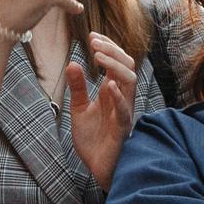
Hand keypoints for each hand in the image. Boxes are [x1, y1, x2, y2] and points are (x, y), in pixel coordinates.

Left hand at [69, 35, 138, 190]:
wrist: (97, 167)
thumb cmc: (93, 139)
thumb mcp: (79, 109)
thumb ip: (77, 88)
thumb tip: (72, 62)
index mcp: (113, 91)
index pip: (117, 62)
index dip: (108, 47)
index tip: (91, 36)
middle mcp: (122, 98)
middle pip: (127, 65)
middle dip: (112, 50)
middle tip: (93, 42)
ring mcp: (124, 111)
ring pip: (130, 81)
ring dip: (114, 66)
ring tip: (97, 56)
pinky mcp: (121, 128)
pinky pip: (125, 110)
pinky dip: (118, 97)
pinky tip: (107, 85)